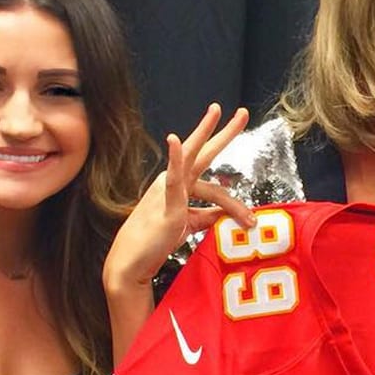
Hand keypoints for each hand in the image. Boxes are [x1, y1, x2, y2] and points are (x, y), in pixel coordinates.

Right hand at [105, 104, 252, 290]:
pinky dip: (176, 159)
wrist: (132, 262)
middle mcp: (174, 182)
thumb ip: (208, 216)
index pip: (209, 170)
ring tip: (225, 113)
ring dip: (213, 136)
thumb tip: (226, 213)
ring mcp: (169, 190)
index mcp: (180, 186)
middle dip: (225, 132)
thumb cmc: (154, 242)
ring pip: (196, 160)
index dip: (227, 163)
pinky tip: (176, 140)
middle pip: (204, 152)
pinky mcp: (166, 204)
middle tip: (243, 112)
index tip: (240, 136)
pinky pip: (173, 179)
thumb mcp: (188, 224)